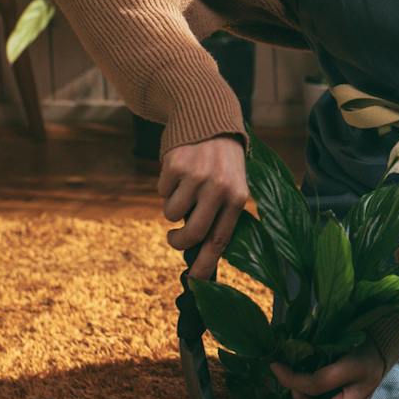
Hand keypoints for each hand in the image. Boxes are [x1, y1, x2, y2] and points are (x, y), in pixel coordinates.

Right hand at [159, 134, 248, 280]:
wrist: (208, 118)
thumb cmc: (222, 162)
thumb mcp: (232, 184)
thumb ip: (220, 213)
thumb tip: (202, 252)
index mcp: (237, 197)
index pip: (220, 239)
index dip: (206, 263)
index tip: (196, 281)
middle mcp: (219, 187)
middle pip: (192, 233)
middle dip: (179, 242)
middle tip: (174, 238)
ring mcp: (196, 176)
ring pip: (171, 213)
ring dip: (172, 206)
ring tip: (185, 186)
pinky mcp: (175, 164)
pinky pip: (161, 191)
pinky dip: (166, 185)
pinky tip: (179, 169)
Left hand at [270, 344, 387, 398]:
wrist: (377, 351)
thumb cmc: (353, 340)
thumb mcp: (335, 339)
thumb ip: (314, 351)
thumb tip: (282, 357)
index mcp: (358, 367)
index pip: (320, 382)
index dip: (293, 379)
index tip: (276, 368)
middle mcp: (363, 391)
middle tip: (292, 393)